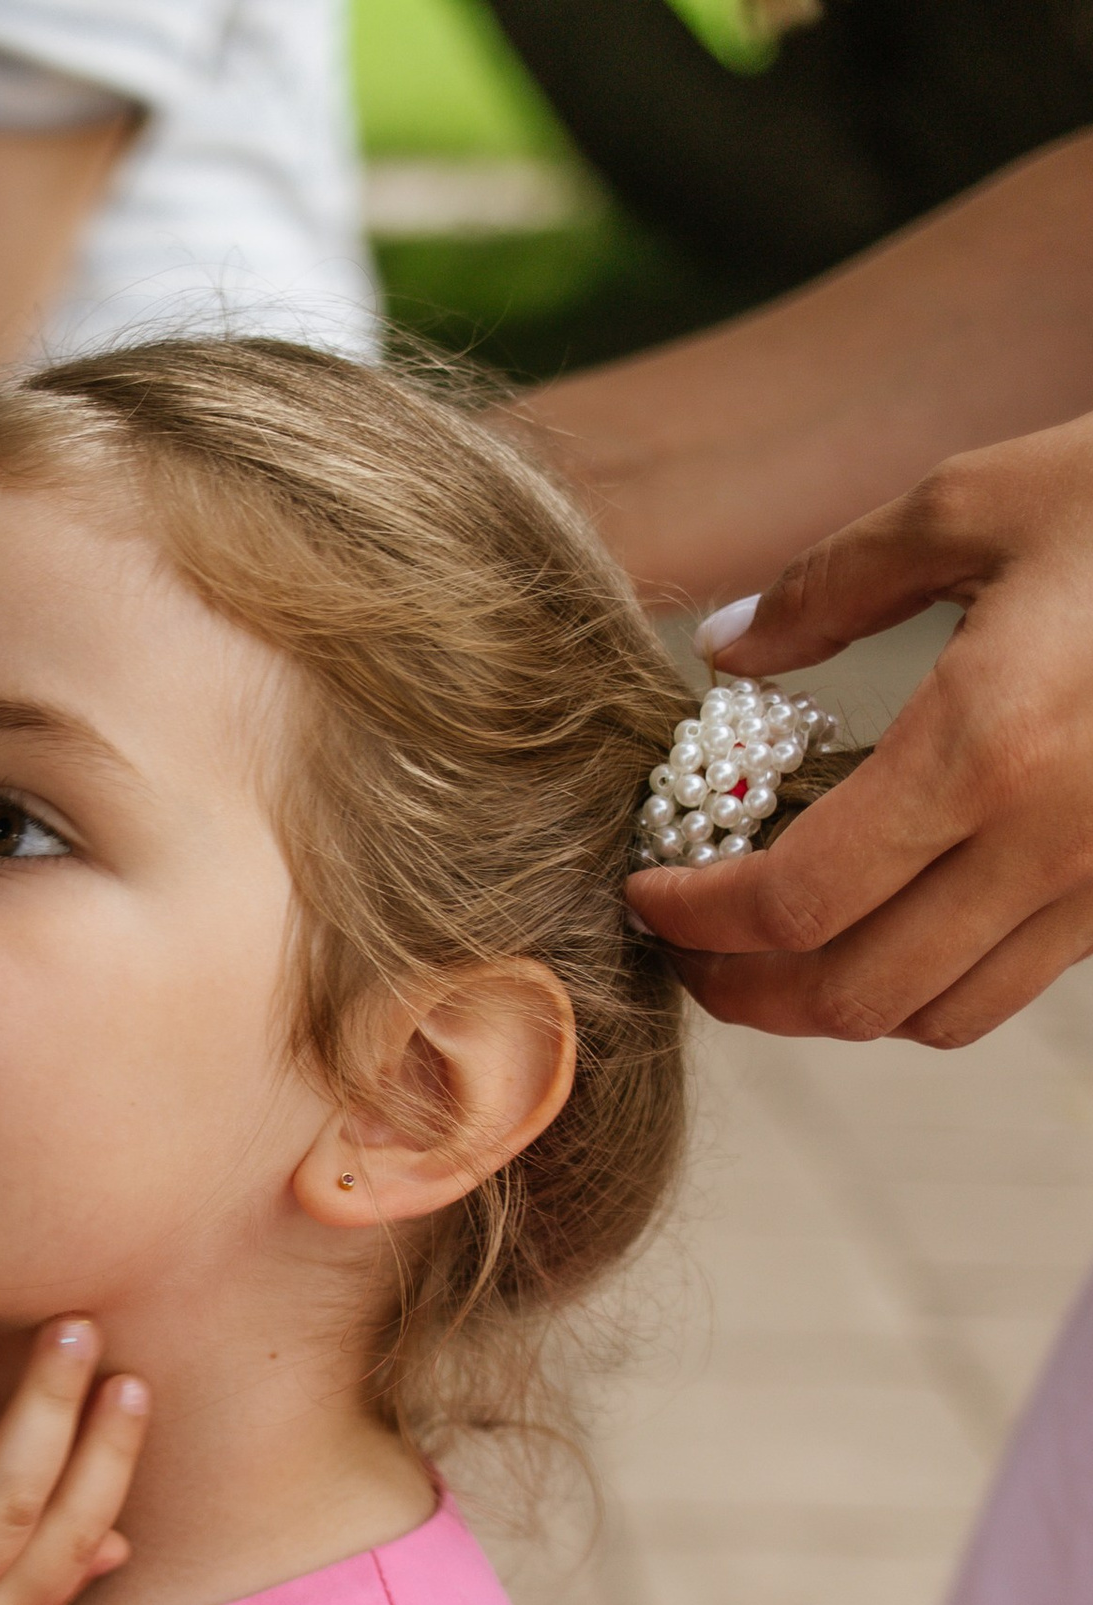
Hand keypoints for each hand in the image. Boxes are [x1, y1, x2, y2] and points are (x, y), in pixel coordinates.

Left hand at [625, 410, 1092, 1044]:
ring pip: (933, 1014)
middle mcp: (1053, 841)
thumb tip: (728, 648)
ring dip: (828, 1000)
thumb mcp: (982, 498)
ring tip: (765, 945)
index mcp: (988, 746)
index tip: (643, 889)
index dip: (695, 918)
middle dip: (742, 988)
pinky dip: (921, 980)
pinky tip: (879, 917)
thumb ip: (834, 582)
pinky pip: (1009, 986)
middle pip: (851, 995)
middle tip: (683, 943)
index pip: (793, 902)